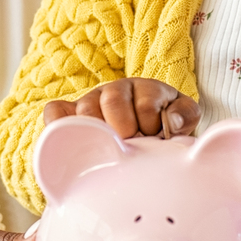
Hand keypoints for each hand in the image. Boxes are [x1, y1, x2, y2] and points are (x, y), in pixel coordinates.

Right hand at [40, 79, 198, 139]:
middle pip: (112, 101)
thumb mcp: (182, 120)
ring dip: (99, 134)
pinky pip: (55, 113)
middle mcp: (115, 91)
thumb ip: (185, 115)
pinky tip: (74, 142)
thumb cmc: (163, 131)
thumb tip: (171, 122)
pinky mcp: (69, 116)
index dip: (151, 126)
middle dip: (125, 130)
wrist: (142, 143)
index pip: (145, 102)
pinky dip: (59, 125)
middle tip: (131, 147)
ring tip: (110, 151)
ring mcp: (89, 103)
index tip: (155, 140)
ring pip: (85, 110)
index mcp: (144, 89)